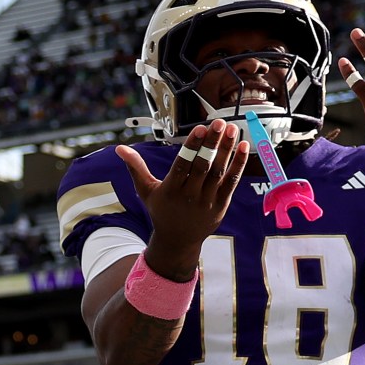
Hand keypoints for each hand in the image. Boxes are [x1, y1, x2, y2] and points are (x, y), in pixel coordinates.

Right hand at [118, 121, 250, 280]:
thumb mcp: (146, 190)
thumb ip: (136, 167)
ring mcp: (207, 201)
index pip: (183, 164)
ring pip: (219, 172)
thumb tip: (120, 148)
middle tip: (221, 122)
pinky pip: (232, 182)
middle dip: (213, 143)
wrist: (177, 242)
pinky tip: (244, 146)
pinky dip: (238, 164)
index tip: (201, 128)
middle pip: (203, 166)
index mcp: (170, 190)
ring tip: (233, 129)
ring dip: (227, 150)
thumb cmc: (161, 211)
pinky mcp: (221, 205)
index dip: (192, 146)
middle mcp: (189, 196)